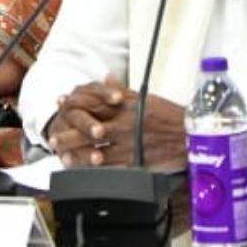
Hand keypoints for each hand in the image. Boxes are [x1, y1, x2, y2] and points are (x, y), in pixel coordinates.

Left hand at [50, 85, 186, 170]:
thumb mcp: (147, 98)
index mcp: (127, 106)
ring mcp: (128, 144)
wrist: (191, 136)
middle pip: (90, 129)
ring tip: (63, 156)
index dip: (75, 104)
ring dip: (77, 153)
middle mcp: (124, 124)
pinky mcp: (135, 161)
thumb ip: (123, 89)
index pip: (94, 103)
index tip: (61, 105)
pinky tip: (85, 169)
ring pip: (96, 149)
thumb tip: (106, 77)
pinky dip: (95, 168)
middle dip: (70, 134)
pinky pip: (110, 166)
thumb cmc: (172, 116)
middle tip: (55, 138)